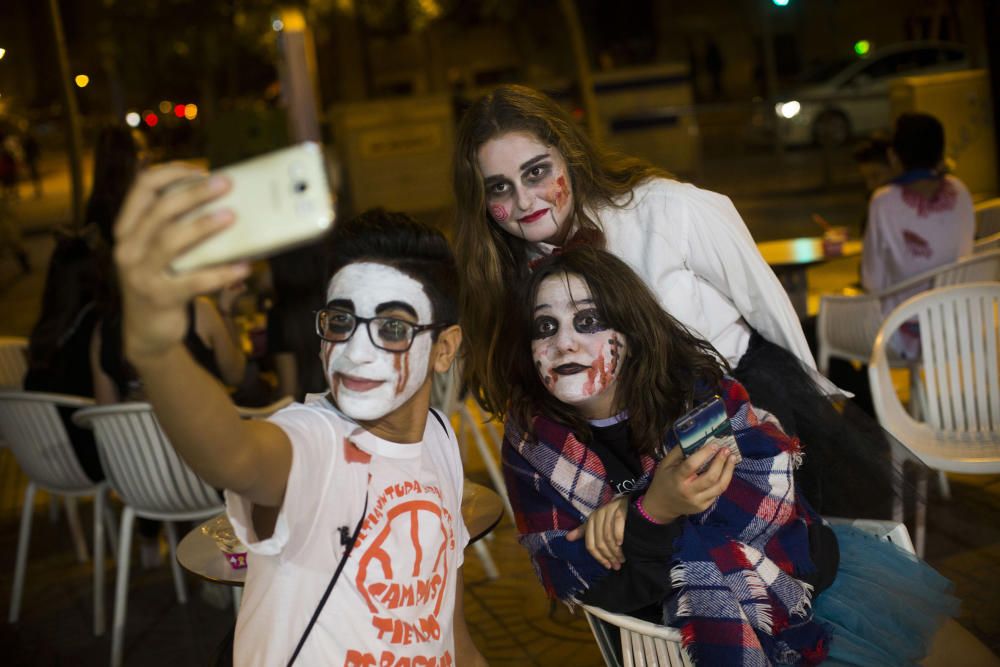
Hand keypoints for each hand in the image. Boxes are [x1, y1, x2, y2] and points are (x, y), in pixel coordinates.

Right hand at [114, 163, 249, 364]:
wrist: (146, 331)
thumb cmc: (162, 280)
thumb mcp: (158, 250)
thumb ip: (174, 226)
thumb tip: (221, 200)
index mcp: (127, 229)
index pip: (142, 187)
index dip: (172, 172)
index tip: (201, 170)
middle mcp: (128, 248)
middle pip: (160, 209)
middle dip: (195, 193)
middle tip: (225, 184)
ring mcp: (140, 274)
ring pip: (170, 240)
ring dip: (203, 225)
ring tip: (231, 216)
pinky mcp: (160, 298)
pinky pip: (193, 282)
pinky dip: (221, 273)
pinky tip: (244, 267)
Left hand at [566, 496, 627, 569]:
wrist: (624, 502)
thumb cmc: (608, 516)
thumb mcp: (594, 523)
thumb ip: (583, 531)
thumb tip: (567, 538)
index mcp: (590, 521)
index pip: (590, 544)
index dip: (598, 557)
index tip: (607, 566)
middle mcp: (598, 516)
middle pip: (600, 543)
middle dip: (609, 557)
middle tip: (617, 565)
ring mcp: (609, 512)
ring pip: (609, 537)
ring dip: (616, 551)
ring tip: (622, 559)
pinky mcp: (620, 510)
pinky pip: (618, 525)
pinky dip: (619, 536)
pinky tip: (621, 544)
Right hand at [641, 443, 735, 523]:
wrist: (662, 505)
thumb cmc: (663, 480)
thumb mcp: (666, 464)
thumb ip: (679, 452)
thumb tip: (697, 439)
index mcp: (677, 479)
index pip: (692, 465)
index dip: (704, 454)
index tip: (714, 444)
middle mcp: (688, 492)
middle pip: (710, 477)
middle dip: (721, 462)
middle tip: (726, 450)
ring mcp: (698, 501)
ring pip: (719, 487)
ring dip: (728, 471)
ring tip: (732, 458)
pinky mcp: (704, 507)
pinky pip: (718, 493)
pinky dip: (723, 480)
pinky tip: (726, 470)